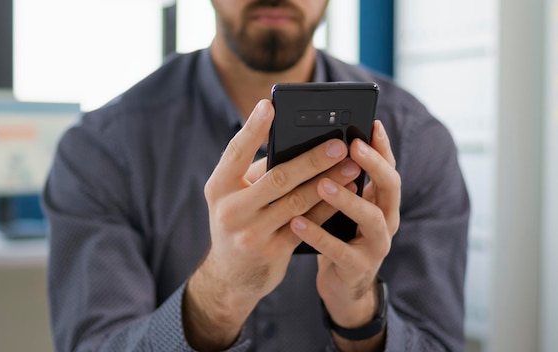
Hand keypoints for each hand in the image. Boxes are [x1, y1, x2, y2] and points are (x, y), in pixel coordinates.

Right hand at [183, 99, 361, 349]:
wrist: (231, 276)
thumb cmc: (238, 221)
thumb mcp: (235, 196)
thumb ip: (258, 172)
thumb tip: (297, 142)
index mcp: (218, 187)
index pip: (235, 152)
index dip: (253, 129)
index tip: (269, 105)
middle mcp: (231, 210)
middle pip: (277, 178)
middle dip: (312, 159)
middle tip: (339, 143)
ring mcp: (251, 234)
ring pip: (296, 202)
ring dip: (328, 182)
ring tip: (351, 166)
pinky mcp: (272, 252)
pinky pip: (306, 224)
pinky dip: (327, 206)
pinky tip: (345, 193)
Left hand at [289, 120, 399, 350]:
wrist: (342, 286)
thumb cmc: (339, 235)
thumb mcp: (343, 206)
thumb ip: (338, 181)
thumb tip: (313, 145)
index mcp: (382, 201)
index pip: (388, 167)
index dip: (383, 146)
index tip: (372, 123)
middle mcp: (387, 219)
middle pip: (390, 187)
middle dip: (374, 165)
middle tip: (351, 146)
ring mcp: (376, 245)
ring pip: (371, 218)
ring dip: (347, 199)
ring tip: (322, 184)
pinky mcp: (358, 267)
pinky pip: (339, 250)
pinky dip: (318, 234)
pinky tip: (297, 222)